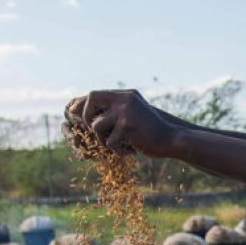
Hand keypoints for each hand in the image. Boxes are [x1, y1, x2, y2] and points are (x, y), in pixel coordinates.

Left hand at [62, 89, 177, 158]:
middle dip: (86, 116)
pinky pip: (109, 142)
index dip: (82, 105)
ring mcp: (126, 111)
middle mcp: (125, 99)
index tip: (73, 114)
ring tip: (120, 144)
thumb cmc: (150, 132)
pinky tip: (132, 150)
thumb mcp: (133, 115)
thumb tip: (85, 112)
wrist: (171, 140)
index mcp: (126, 95)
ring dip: (103, 140)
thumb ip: (115, 111)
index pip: (95, 94)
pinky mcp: (127, 126)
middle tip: (92, 130)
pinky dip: (118, 150)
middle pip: (92, 99)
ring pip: (97, 126)